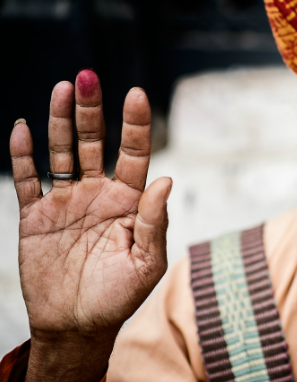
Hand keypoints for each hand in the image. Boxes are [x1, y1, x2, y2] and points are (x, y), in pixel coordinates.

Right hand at [9, 70, 171, 380]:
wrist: (77, 326)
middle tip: (89, 76)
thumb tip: (166, 179)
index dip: (136, 124)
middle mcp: (99, 193)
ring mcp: (67, 202)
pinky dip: (24, 156)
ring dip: (60, 121)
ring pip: (62, 153)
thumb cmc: (120, 295)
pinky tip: (23, 128)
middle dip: (92, 111)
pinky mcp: (36, 216)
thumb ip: (155, 221)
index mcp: (129, 200)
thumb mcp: (147, 263)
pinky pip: (28, 180)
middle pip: (94, 143)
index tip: (137, 94)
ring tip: (63, 89)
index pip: (135, 153)